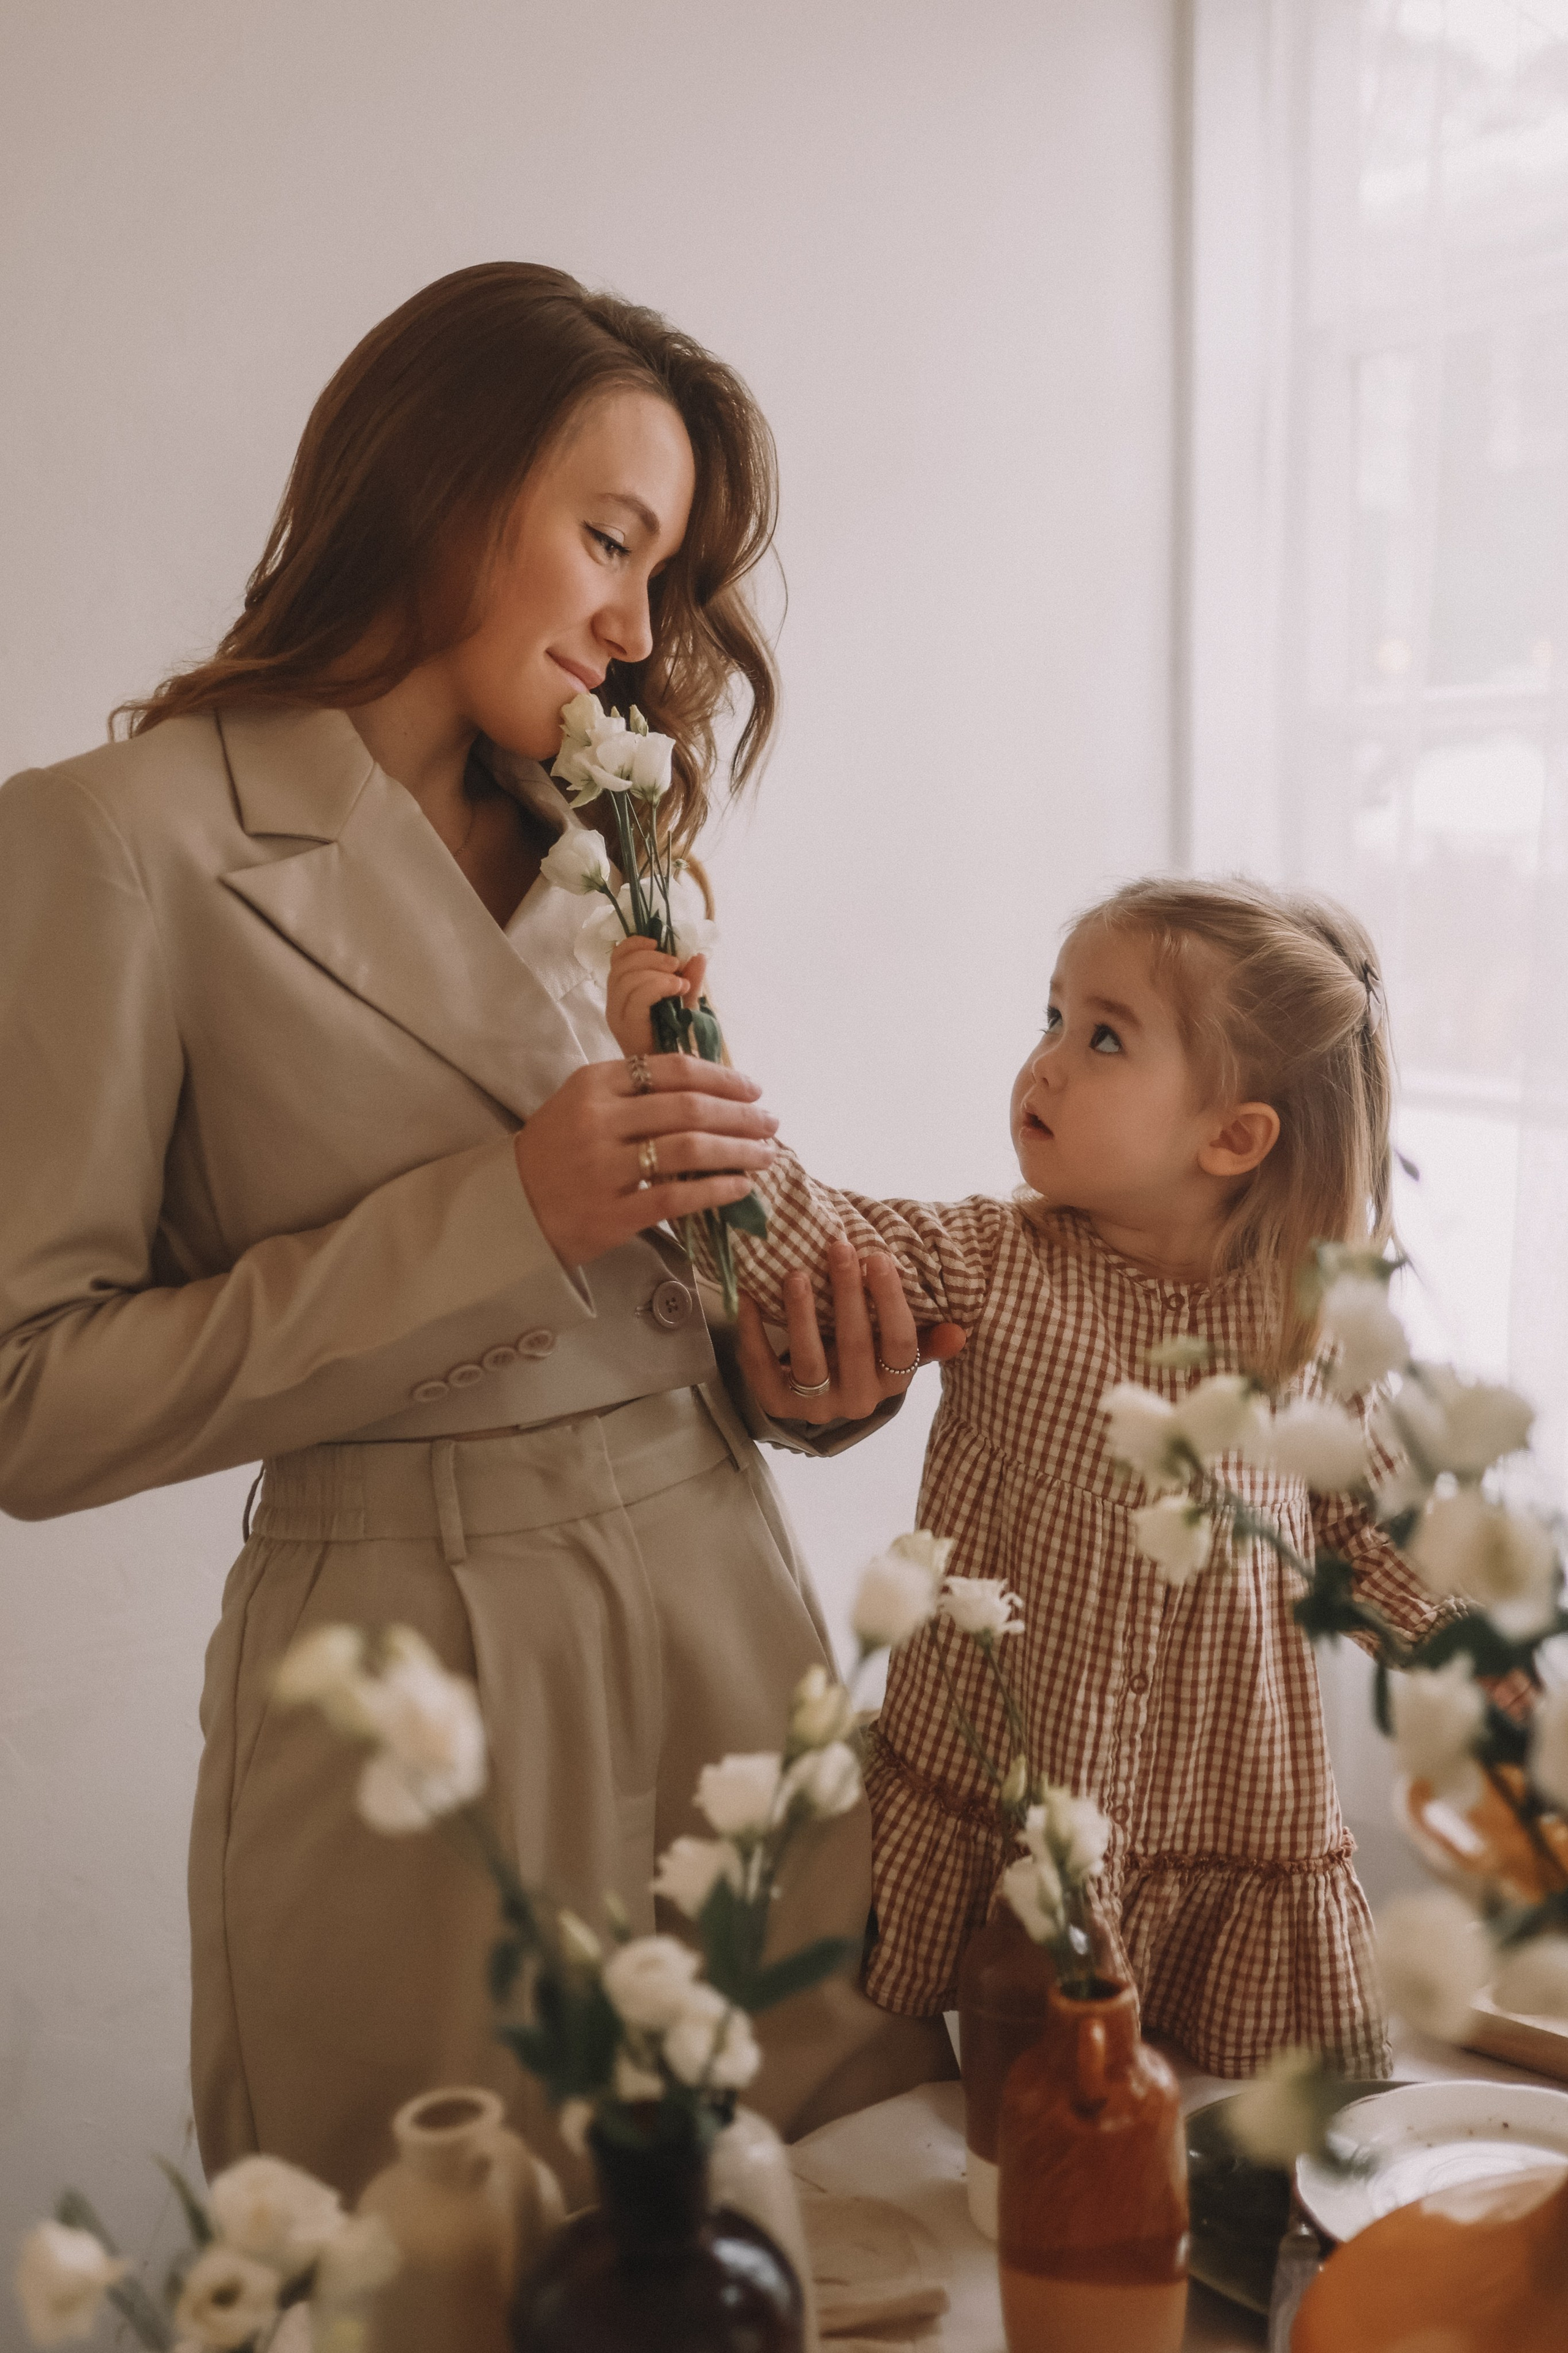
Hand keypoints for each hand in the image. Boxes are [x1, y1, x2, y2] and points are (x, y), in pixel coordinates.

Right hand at [514, 1054, 773, 1269]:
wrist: (510, 1208)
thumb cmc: (556, 1151)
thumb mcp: (583, 1102)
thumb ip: (634, 1090)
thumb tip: (711, 1088)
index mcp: (594, 1083)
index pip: (673, 1070)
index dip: (723, 1077)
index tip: (753, 1088)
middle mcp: (598, 1120)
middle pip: (689, 1108)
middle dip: (741, 1114)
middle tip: (771, 1121)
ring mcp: (604, 1168)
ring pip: (689, 1150)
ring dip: (738, 1151)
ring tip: (766, 1154)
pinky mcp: (611, 1214)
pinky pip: (677, 1198)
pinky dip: (716, 1191)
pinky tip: (740, 1187)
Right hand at [605, 934, 708, 1056]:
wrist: (675, 1078)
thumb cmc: (676, 1041)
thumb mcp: (684, 1003)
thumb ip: (689, 979)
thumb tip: (699, 956)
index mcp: (623, 994)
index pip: (616, 959)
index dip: (633, 944)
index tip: (657, 941)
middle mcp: (615, 1004)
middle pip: (621, 966)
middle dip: (650, 957)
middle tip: (676, 964)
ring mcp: (618, 1017)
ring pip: (627, 979)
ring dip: (657, 972)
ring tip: (681, 982)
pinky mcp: (627, 1028)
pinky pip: (637, 996)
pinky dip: (660, 985)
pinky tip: (678, 989)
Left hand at [734, 1238, 966, 1423]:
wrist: (820, 1398)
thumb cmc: (864, 1357)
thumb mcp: (895, 1351)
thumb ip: (924, 1340)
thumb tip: (958, 1332)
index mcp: (892, 1382)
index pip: (901, 1344)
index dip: (890, 1301)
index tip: (879, 1258)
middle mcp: (858, 1399)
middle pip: (855, 1346)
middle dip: (847, 1293)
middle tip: (839, 1248)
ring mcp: (816, 1405)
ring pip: (809, 1362)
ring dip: (801, 1315)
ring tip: (796, 1274)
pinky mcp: (778, 1405)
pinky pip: (763, 1370)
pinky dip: (753, 1333)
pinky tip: (749, 1298)